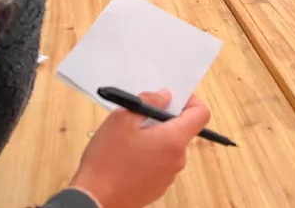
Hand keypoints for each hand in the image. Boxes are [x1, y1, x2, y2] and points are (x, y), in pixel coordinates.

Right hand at [69, 90, 210, 207]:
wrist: (94, 200)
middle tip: (140, 117)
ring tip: (129, 139)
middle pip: (183, 131)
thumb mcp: (122, 119)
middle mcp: (177, 159)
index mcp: (174, 140)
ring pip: (169, 147)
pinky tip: (128, 157)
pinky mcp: (157, 188)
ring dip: (156, 138)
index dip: (191, 101)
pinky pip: (161, 164)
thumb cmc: (107, 158)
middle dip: (164, 120)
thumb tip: (165, 96)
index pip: (201, 114)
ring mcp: (168, 176)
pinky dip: (150, 155)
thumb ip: (148, 102)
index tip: (172, 99)